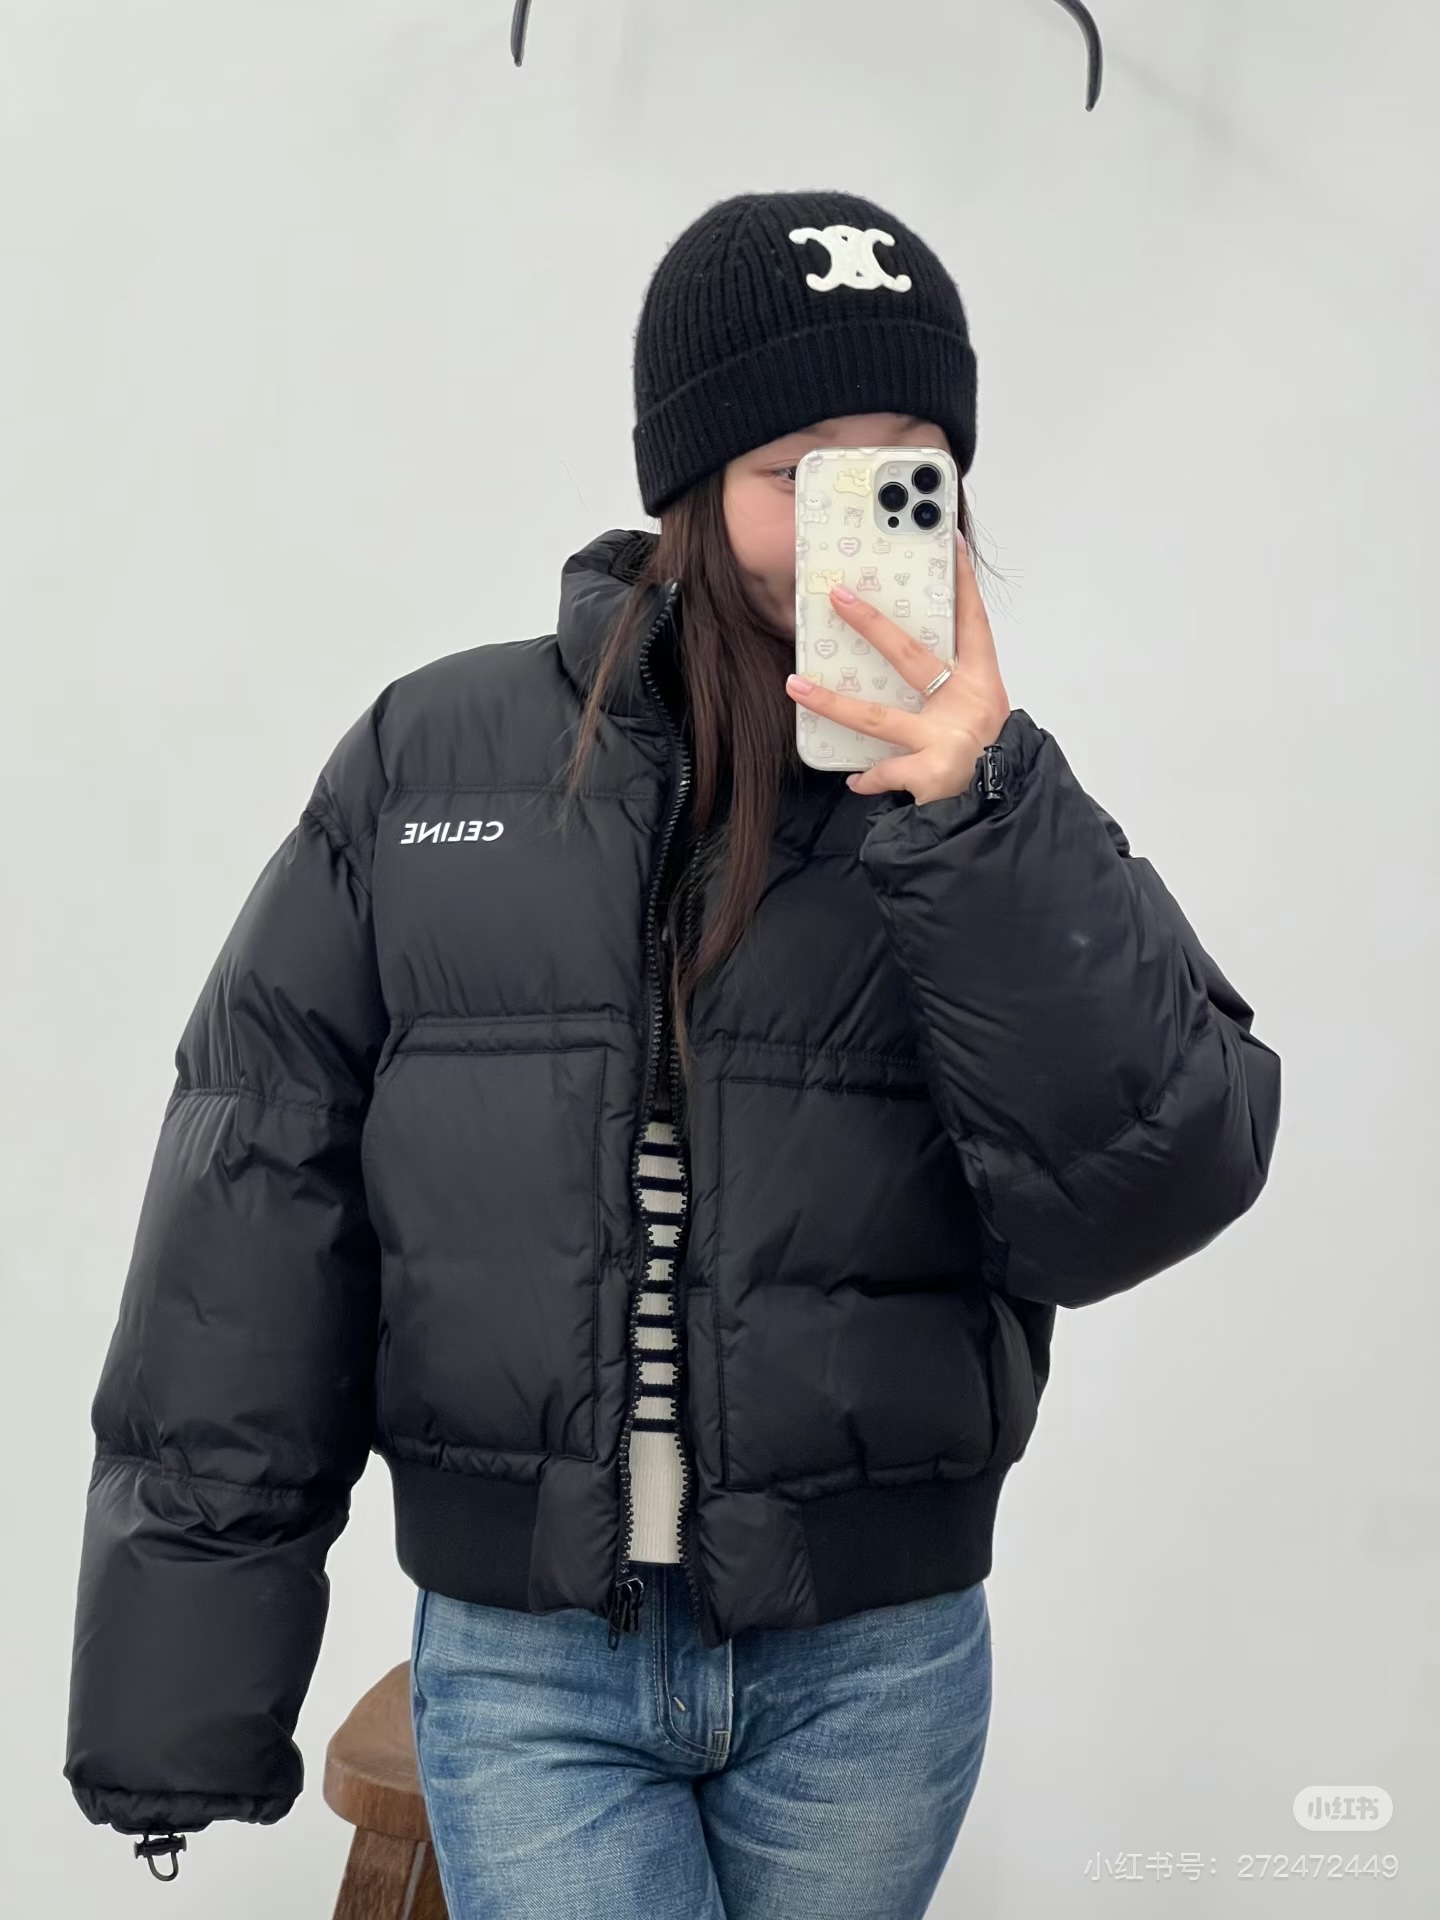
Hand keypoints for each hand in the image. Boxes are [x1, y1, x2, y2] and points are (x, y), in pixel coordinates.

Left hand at [786, 531, 1011, 803]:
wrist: (1004, 810)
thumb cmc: (988, 761)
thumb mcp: (978, 717)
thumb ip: (945, 695)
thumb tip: (894, 670)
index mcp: (983, 684)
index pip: (974, 624)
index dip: (964, 583)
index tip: (951, 543)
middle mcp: (968, 705)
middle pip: (912, 657)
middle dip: (872, 625)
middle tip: (839, 597)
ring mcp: (948, 740)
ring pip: (876, 717)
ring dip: (832, 702)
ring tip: (796, 686)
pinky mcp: (932, 774)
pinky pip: (884, 770)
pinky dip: (868, 776)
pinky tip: (856, 778)